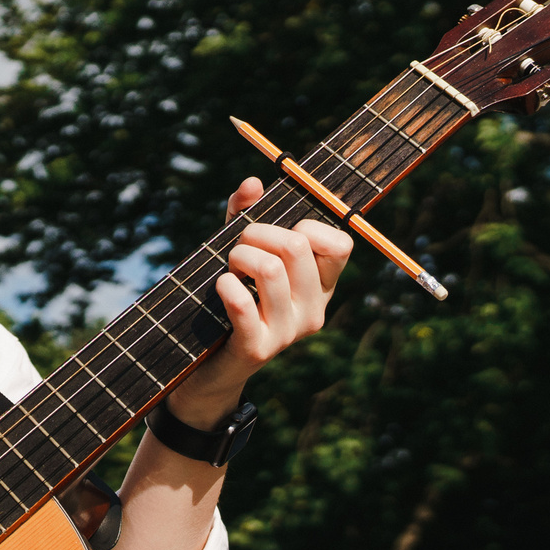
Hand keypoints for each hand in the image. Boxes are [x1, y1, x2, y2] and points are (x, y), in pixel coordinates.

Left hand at [165, 179, 352, 429]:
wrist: (209, 366)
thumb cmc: (230, 299)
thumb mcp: (242, 252)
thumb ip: (246, 215)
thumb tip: (253, 183)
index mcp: (321, 285)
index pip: (340, 244)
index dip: (307, 226)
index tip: (279, 232)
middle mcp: (314, 310)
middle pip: (297, 247)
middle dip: (257, 232)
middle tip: (239, 246)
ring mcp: (289, 333)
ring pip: (270, 270)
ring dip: (239, 257)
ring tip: (229, 267)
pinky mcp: (258, 349)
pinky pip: (244, 304)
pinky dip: (227, 286)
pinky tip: (221, 286)